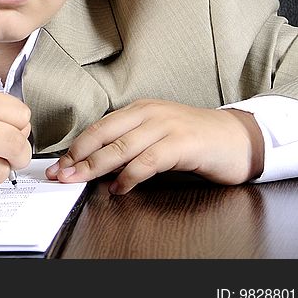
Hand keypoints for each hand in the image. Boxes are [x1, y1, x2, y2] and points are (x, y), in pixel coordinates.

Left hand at [44, 99, 263, 193]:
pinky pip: (148, 160)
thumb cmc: (196, 139)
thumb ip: (129, 145)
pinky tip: (119, 188)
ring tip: (79, 180)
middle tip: (60, 174)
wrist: (239, 137)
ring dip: (96, 166)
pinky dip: (130, 176)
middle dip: (78, 156)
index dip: (76, 147)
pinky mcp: (182, 143)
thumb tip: (96, 164)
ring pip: (121, 147)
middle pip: (103, 135)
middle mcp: (149, 113)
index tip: (58, 165)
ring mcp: (165, 126)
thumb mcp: (156, 135)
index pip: (98, 128)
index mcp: (138, 110)